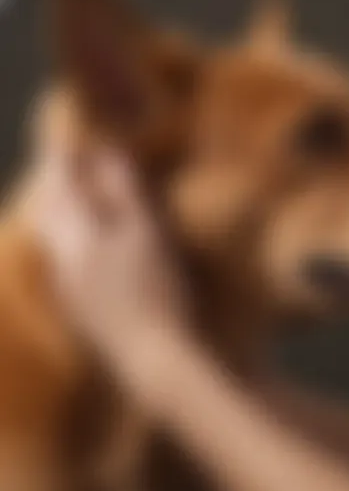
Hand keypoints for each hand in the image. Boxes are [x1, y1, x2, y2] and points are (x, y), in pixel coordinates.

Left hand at [29, 131, 186, 389]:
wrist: (154, 356)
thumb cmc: (155, 288)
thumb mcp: (147, 232)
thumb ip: (127, 191)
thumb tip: (109, 154)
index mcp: (76, 238)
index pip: (61, 187)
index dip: (62, 159)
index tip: (65, 135)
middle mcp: (63, 260)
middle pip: (51, 213)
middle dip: (58, 184)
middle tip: (71, 163)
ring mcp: (69, 287)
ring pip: (57, 237)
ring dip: (65, 211)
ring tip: (82, 197)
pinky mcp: (81, 307)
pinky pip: (67, 259)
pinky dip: (76, 236)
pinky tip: (95, 242)